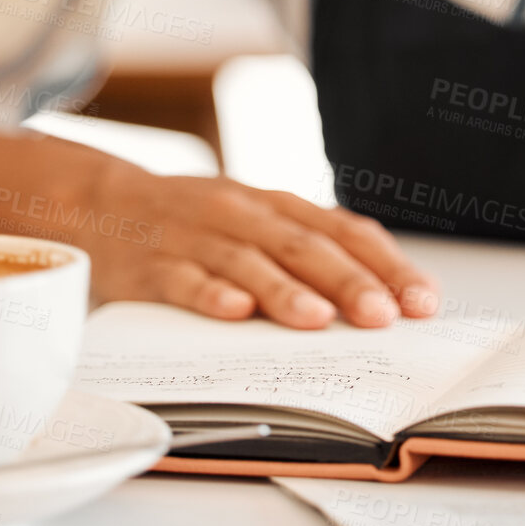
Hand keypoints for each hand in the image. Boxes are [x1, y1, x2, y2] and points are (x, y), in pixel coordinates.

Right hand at [78, 164, 439, 330]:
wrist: (101, 205)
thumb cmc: (198, 225)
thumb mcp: (257, 226)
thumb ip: (309, 255)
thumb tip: (383, 302)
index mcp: (277, 206)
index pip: (344, 231)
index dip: (387, 264)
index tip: (423, 301)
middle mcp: (242, 214)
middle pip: (303, 246)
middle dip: (347, 281)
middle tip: (383, 316)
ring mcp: (196, 237)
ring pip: (247, 261)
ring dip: (284, 291)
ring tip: (319, 320)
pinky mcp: (152, 264)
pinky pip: (182, 279)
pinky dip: (209, 293)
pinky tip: (234, 312)